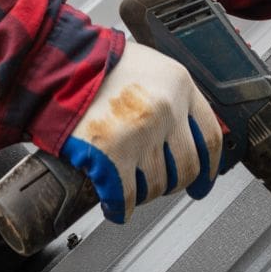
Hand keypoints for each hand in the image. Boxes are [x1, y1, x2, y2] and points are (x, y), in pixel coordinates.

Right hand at [59, 39, 223, 223]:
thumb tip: (185, 131)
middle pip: (186, 167)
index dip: (209, 168)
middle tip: (161, 186)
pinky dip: (120, 208)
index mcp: (180, 85)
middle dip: (174, 184)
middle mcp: (166, 110)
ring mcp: (141, 133)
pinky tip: (116, 207)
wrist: (60, 64)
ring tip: (131, 189)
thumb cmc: (100, 63)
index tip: (203, 183)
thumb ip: (172, 94)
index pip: (210, 137)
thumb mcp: (152, 67)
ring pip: (157, 185)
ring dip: (144, 194)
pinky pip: (125, 196)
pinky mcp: (111, 154)